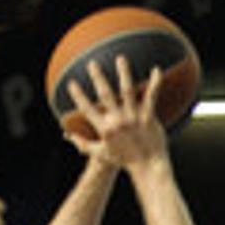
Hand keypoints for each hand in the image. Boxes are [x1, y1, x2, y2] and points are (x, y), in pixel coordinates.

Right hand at [66, 55, 168, 169]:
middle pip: (105, 95)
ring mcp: (134, 118)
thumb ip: (84, 144)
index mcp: (106, 129)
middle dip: (97, 78)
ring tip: (120, 58)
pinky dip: (155, 83)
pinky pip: (151, 96)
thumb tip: (68, 136)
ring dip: (123, 73)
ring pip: (127, 90)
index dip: (78, 96)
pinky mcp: (149, 117)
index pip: (88, 110)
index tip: (71, 83)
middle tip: (91, 63)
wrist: (147, 166)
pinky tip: (156, 70)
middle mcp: (119, 121)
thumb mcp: (102, 154)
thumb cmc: (124, 160)